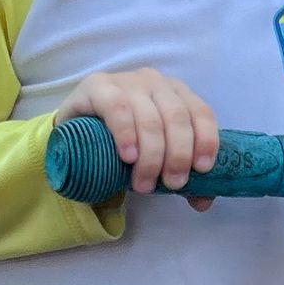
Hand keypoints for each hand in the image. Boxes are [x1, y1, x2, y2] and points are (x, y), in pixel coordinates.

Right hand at [56, 69, 219, 209]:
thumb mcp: (155, 158)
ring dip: (152, 155)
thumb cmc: (124, 143)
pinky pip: (118, 108)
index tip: (202, 170)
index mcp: (177, 94)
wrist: (77, 133)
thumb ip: (179, 175)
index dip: (206, 140)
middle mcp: (155, 82)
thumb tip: (202, 203)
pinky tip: (128, 157)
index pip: (201, 113)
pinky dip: (127, 135)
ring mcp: (127, 81)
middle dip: (178, 156)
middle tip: (171, 185)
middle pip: (177, 118)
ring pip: (150, 118)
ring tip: (144, 184)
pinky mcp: (98, 86)